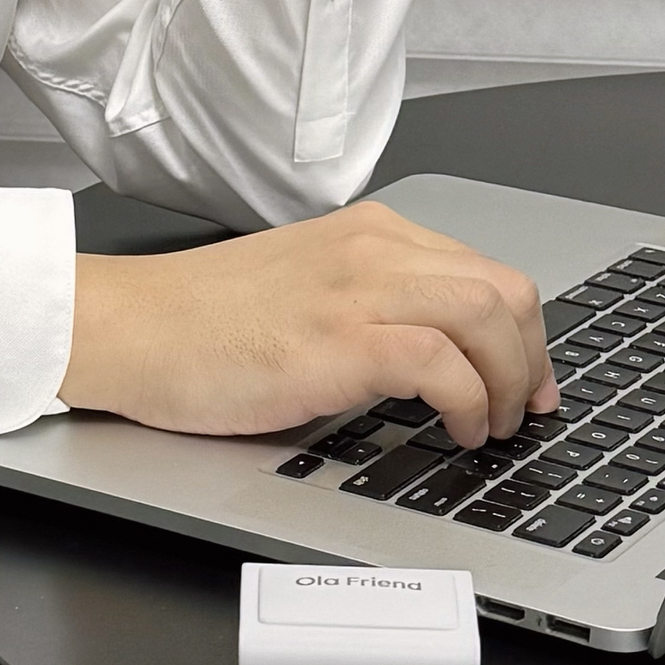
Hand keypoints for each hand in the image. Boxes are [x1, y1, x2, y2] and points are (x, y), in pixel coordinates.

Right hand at [59, 200, 560, 449]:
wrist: (130, 327)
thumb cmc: (200, 322)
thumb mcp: (305, 290)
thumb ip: (368, 303)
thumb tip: (435, 357)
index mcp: (369, 234)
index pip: (483, 270)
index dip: (524, 333)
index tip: (529, 378)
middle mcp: (374, 249)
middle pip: (502, 288)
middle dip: (533, 357)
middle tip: (527, 410)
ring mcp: (358, 289)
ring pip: (487, 315)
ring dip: (509, 381)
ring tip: (493, 426)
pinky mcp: (340, 338)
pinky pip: (441, 362)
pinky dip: (468, 400)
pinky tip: (456, 430)